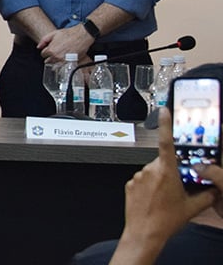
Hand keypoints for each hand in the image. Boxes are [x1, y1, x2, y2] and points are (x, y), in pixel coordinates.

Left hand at [38, 26, 92, 63]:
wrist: (82, 36)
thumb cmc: (69, 34)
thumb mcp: (53, 34)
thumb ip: (44, 40)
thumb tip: (38, 47)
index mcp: (51, 50)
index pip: (43, 54)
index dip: (45, 51)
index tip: (49, 49)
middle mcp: (56, 57)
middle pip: (48, 61)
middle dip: (49, 57)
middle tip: (55, 52)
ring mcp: (63, 61)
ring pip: (54, 65)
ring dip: (55, 61)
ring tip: (59, 55)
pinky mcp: (70, 63)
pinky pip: (62, 67)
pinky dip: (61, 64)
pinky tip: (63, 58)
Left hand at [112, 108, 219, 262]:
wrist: (144, 233)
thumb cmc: (166, 221)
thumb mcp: (193, 207)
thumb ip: (206, 194)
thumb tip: (215, 187)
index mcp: (167, 172)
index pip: (167, 142)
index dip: (165, 124)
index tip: (164, 111)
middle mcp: (150, 170)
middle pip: (164, 163)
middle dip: (171, 171)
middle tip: (176, 189)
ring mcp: (138, 176)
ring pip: (153, 172)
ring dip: (159, 180)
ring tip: (163, 198)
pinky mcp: (129, 183)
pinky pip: (142, 180)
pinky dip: (149, 186)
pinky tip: (153, 200)